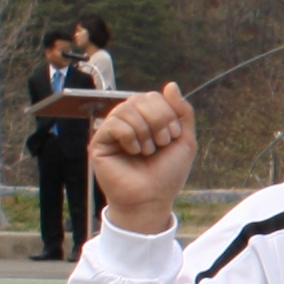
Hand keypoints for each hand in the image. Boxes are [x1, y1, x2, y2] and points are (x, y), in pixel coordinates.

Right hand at [89, 84, 197, 231]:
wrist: (152, 199)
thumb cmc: (166, 174)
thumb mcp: (184, 140)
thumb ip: (182, 112)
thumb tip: (171, 85)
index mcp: (145, 120)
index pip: (152, 96)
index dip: (166, 111)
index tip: (173, 136)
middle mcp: (127, 122)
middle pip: (139, 98)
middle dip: (158, 119)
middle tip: (162, 142)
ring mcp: (111, 132)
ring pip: (126, 109)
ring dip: (144, 131)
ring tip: (148, 151)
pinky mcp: (99, 143)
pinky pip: (113, 124)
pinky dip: (129, 136)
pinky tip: (133, 151)